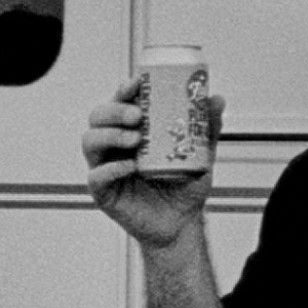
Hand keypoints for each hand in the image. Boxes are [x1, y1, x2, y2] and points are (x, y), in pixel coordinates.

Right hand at [82, 78, 225, 248]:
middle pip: (98, 117)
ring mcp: (106, 167)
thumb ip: (207, 129)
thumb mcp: (201, 155)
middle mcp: (114, 145)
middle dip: (114, 111)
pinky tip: (129, 166)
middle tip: (138, 115)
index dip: (123, 89)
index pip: (119, 102)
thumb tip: (217, 99)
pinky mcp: (103, 192)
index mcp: (132, 130)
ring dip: (110, 135)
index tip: (136, 83)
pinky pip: (95, 176)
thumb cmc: (186, 187)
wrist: (182, 224)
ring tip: (135, 139)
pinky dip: (110, 168)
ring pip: (90, 141)